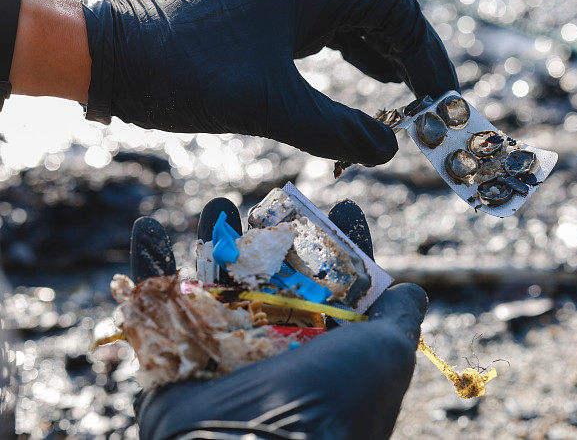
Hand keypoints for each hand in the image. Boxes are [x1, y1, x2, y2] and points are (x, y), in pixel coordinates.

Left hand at [82, 0, 457, 164]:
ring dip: (384, 60)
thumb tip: (389, 151)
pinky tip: (365, 83)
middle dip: (412, 59)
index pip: (395, 11)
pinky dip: (352, 60)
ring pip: (353, 25)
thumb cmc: (184, 72)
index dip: (428, 55)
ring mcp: (280, 3)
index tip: (440, 100)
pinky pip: (326, 36)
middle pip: (380, 14)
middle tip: (433, 104)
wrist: (111, 58)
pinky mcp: (264, 23)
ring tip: (410, 96)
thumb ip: (336, 130)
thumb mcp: (269, 107)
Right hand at [128, 199, 427, 439]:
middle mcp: (271, 345)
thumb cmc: (333, 397)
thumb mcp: (386, 353)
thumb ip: (398, 320)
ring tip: (217, 203)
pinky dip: (146, 264)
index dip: (340, 243)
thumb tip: (412, 290)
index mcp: (321, 343)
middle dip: (272, 233)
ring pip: (213, 280)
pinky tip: (145, 225)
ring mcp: (220, 348)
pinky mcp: (171, 355)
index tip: (344, 205)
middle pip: (270, 274)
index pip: (334, 281)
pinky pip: (152, 302)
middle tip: (271, 199)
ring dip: (210, 237)